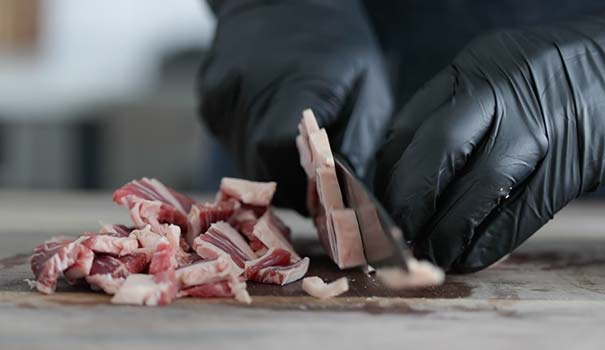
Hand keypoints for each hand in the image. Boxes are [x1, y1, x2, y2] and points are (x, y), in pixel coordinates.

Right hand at [199, 0, 391, 211]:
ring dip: (270, 165)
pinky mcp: (208, 99)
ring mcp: (220, 93)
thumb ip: (358, 143)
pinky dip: (251, 145)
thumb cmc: (338, 47)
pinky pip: (230, 141)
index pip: (277, 149)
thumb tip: (348, 198)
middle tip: (310, 179)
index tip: (317, 190)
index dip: (298, 181)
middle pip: (258, 164)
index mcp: (294, 84)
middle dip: (287, 183)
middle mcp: (248, 88)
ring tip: (291, 142)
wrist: (285, 2)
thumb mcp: (369, 88)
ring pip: (243, 159)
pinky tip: (269, 120)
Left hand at [375, 0, 604, 271]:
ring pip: (477, 189)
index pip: (410, 124)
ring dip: (446, 232)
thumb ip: (453, 114)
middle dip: (406, 204)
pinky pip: (522, 213)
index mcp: (474, 69)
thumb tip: (404, 177)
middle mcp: (503, 93)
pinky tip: (469, 258)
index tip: (375, 204)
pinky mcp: (572, 165)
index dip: (386, 173)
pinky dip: (489, 243)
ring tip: (428, 255)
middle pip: (435, 153)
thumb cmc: (554, 78)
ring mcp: (540, 128)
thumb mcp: (496, 74)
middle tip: (391, 237)